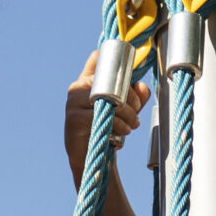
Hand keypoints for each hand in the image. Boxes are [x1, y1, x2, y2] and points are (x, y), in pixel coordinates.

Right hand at [65, 53, 150, 181]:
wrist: (93, 157)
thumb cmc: (108, 130)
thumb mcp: (126, 111)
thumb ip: (136, 98)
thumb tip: (142, 87)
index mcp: (87, 81)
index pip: (97, 58)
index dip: (115, 65)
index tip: (130, 78)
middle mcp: (77, 88)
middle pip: (107, 80)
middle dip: (128, 96)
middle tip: (137, 109)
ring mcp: (73, 102)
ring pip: (106, 99)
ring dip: (125, 112)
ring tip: (133, 124)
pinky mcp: (73, 119)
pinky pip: (99, 116)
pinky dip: (116, 124)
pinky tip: (123, 131)